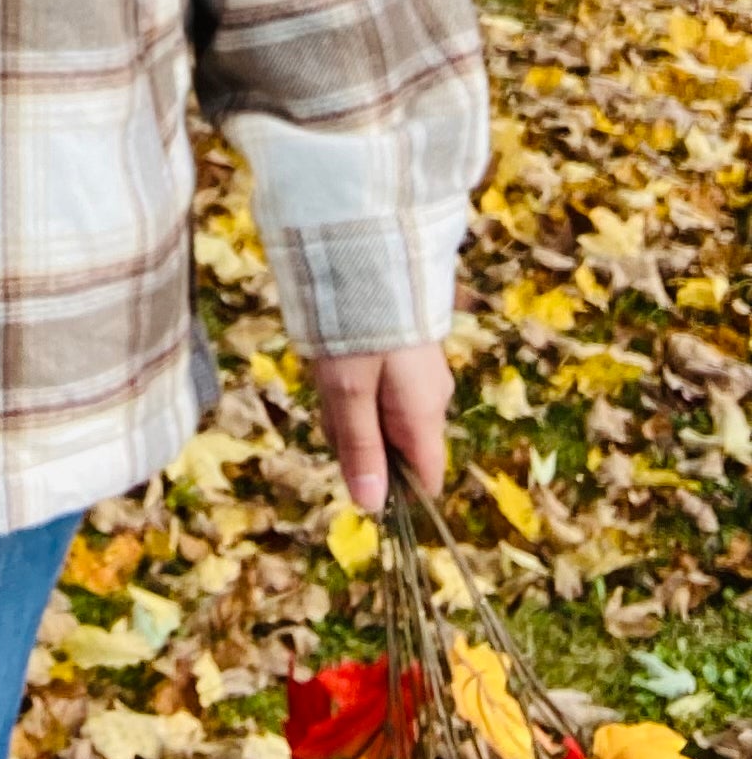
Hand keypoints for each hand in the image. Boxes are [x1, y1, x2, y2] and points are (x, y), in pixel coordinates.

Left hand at [306, 342, 452, 513]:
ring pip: (381, 413)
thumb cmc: (356, 326)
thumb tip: (371, 506)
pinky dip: (352, 379)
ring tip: (326, 369)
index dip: (393, 489)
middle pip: (394, 446)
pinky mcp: (404, 350)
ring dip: (348, 403)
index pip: (426, 479)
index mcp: (424, 414)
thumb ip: (360, 446)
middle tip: (327, 401)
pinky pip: (379, 384)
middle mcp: (431, 398)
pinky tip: (334, 356)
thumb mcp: (348, 391)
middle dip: (355, 435)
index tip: (354, 472)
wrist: (365, 252)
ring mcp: (420, 373)